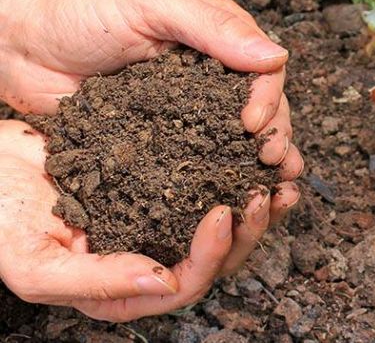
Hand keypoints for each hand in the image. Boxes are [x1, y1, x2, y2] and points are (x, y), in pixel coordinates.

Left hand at [0, 0, 301, 178]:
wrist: (23, 48)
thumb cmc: (84, 14)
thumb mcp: (153, 5)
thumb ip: (214, 26)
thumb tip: (276, 57)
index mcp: (219, 41)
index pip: (264, 72)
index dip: (269, 100)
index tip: (254, 125)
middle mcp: (212, 80)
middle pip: (262, 111)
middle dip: (275, 137)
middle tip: (273, 163)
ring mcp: (190, 114)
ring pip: (238, 142)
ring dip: (260, 166)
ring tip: (274, 190)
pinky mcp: (165, 144)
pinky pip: (199, 164)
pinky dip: (220, 182)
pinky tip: (233, 200)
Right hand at [0, 120, 300, 321]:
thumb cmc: (0, 218)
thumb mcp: (36, 264)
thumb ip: (98, 281)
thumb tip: (165, 283)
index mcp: (124, 288)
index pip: (184, 284)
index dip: (210, 255)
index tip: (222, 213)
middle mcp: (148, 258)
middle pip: (215, 257)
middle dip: (248, 229)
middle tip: (265, 192)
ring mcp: (158, 220)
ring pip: (221, 223)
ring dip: (254, 204)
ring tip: (278, 177)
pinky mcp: (163, 184)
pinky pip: (208, 182)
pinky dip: (233, 170)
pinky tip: (252, 153)